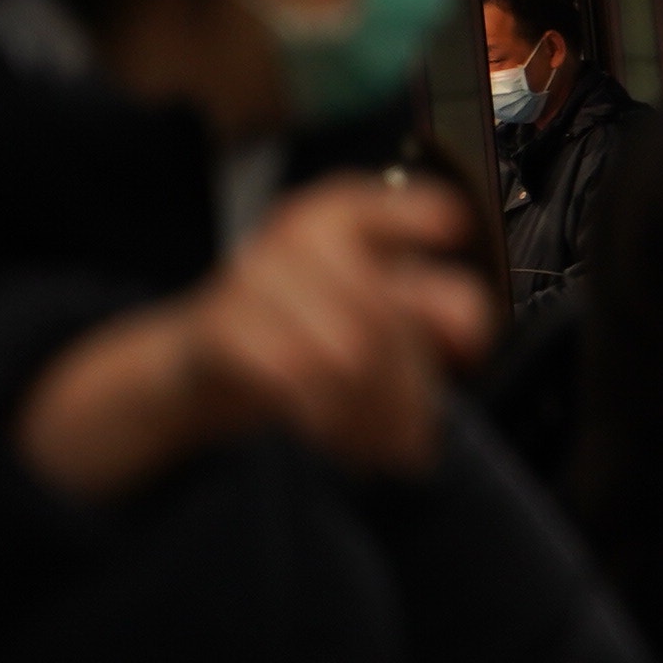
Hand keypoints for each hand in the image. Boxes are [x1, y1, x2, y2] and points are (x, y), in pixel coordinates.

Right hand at [18, 177, 494, 498]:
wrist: (193, 363)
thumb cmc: (303, 330)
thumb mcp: (370, 313)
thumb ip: (428, 316)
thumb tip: (469, 338)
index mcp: (349, 214)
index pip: (402, 210)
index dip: (432, 249)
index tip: (466, 334)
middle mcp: (303, 231)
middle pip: (387, 315)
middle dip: (408, 392)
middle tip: (416, 443)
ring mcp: (255, 272)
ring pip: (347, 352)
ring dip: (371, 417)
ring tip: (378, 451)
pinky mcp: (221, 323)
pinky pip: (294, 378)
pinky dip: (325, 421)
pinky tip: (335, 443)